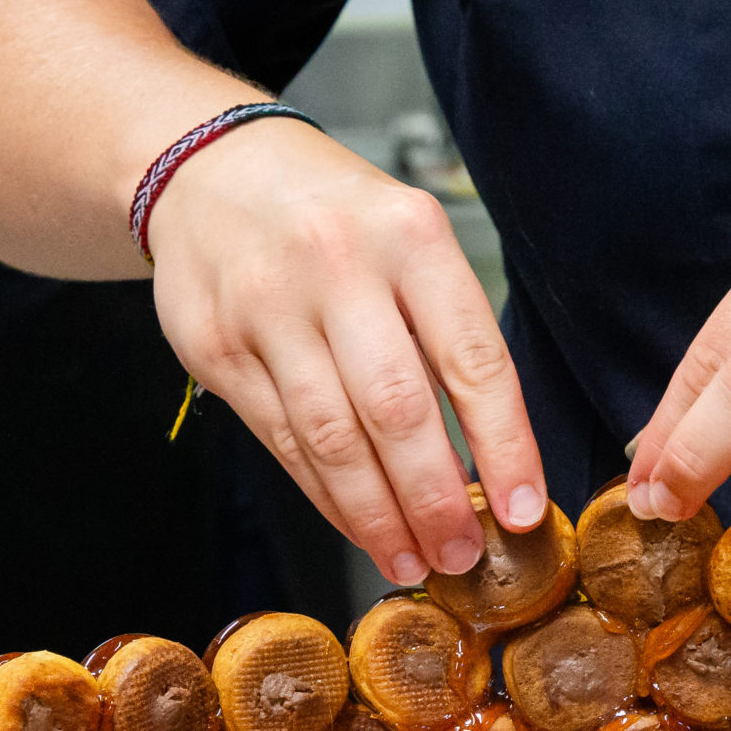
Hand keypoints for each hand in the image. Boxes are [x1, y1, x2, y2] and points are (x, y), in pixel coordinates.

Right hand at [145, 118, 546, 586]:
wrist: (207, 171)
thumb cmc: (331, 215)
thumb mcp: (406, 236)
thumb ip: (444, 331)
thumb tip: (490, 457)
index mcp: (408, 235)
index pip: (471, 358)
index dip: (504, 446)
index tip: (523, 509)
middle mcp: (336, 266)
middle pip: (396, 408)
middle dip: (435, 498)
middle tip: (462, 556)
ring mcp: (267, 308)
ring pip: (332, 438)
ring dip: (379, 515)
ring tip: (412, 559)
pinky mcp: (218, 348)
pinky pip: (283, 441)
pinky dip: (327, 496)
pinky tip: (359, 526)